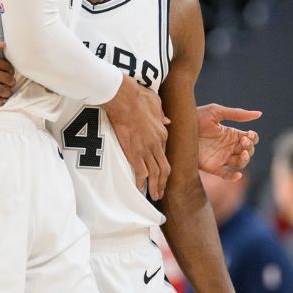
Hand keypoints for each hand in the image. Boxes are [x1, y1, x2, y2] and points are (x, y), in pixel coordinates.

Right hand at [102, 78, 170, 198]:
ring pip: (154, 173)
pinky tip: (140, 191)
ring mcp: (145, 149)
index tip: (161, 174)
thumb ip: (162, 114)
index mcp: (162, 132)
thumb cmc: (138, 96)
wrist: (124, 97)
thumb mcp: (156, 102)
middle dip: (163, 183)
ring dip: (155, 187)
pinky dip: (141, 184)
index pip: (165, 154)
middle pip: (164, 168)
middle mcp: (157, 144)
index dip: (164, 166)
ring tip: (154, 196)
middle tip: (161, 193)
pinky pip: (140, 172)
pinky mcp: (133, 152)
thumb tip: (167, 120)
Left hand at [196, 103, 260, 180]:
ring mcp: (221, 157)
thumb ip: (237, 114)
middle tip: (243, 140)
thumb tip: (259, 114)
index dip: (253, 138)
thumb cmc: (196, 117)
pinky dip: (233, 177)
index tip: (249, 134)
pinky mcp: (212, 167)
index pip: (250, 139)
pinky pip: (226, 175)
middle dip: (249, 147)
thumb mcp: (216, 112)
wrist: (178, 128)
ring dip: (245, 160)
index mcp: (231, 134)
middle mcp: (228, 147)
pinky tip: (237, 175)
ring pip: (240, 163)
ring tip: (242, 153)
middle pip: (248, 151)